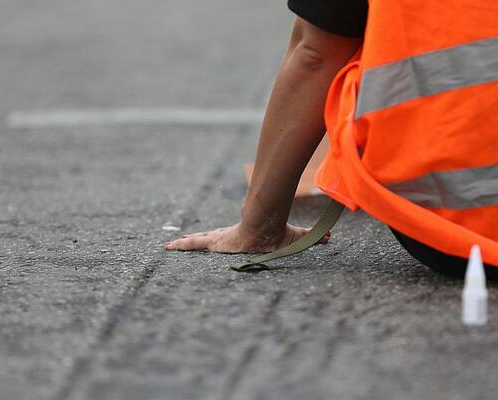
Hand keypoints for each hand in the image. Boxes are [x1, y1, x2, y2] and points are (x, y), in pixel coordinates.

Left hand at [164, 223, 329, 253]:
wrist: (266, 226)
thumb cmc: (276, 232)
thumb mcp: (292, 239)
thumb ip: (309, 238)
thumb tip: (332, 237)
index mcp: (241, 236)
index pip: (226, 236)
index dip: (217, 237)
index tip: (211, 237)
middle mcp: (227, 236)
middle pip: (208, 237)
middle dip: (195, 240)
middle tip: (180, 241)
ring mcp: (220, 238)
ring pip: (197, 240)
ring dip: (183, 243)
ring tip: (166, 246)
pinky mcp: (215, 241)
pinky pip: (195, 243)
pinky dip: (182, 245)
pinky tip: (167, 247)